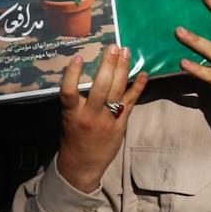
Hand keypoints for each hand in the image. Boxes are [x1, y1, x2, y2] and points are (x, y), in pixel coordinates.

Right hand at [56, 44, 148, 192]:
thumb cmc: (72, 137)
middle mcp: (89, 116)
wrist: (82, 165)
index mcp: (72, 113)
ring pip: (116, 92)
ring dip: (122, 70)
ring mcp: (106, 121)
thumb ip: (76, 99)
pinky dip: (137, 87)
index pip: (69, 91)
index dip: (73, 74)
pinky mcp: (120, 126)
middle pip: (100, 87)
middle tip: (113, 46)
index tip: (78, 57)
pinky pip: (130, 103)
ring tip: (126, 51)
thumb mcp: (68, 118)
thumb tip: (86, 72)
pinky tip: (143, 73)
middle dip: (108, 65)